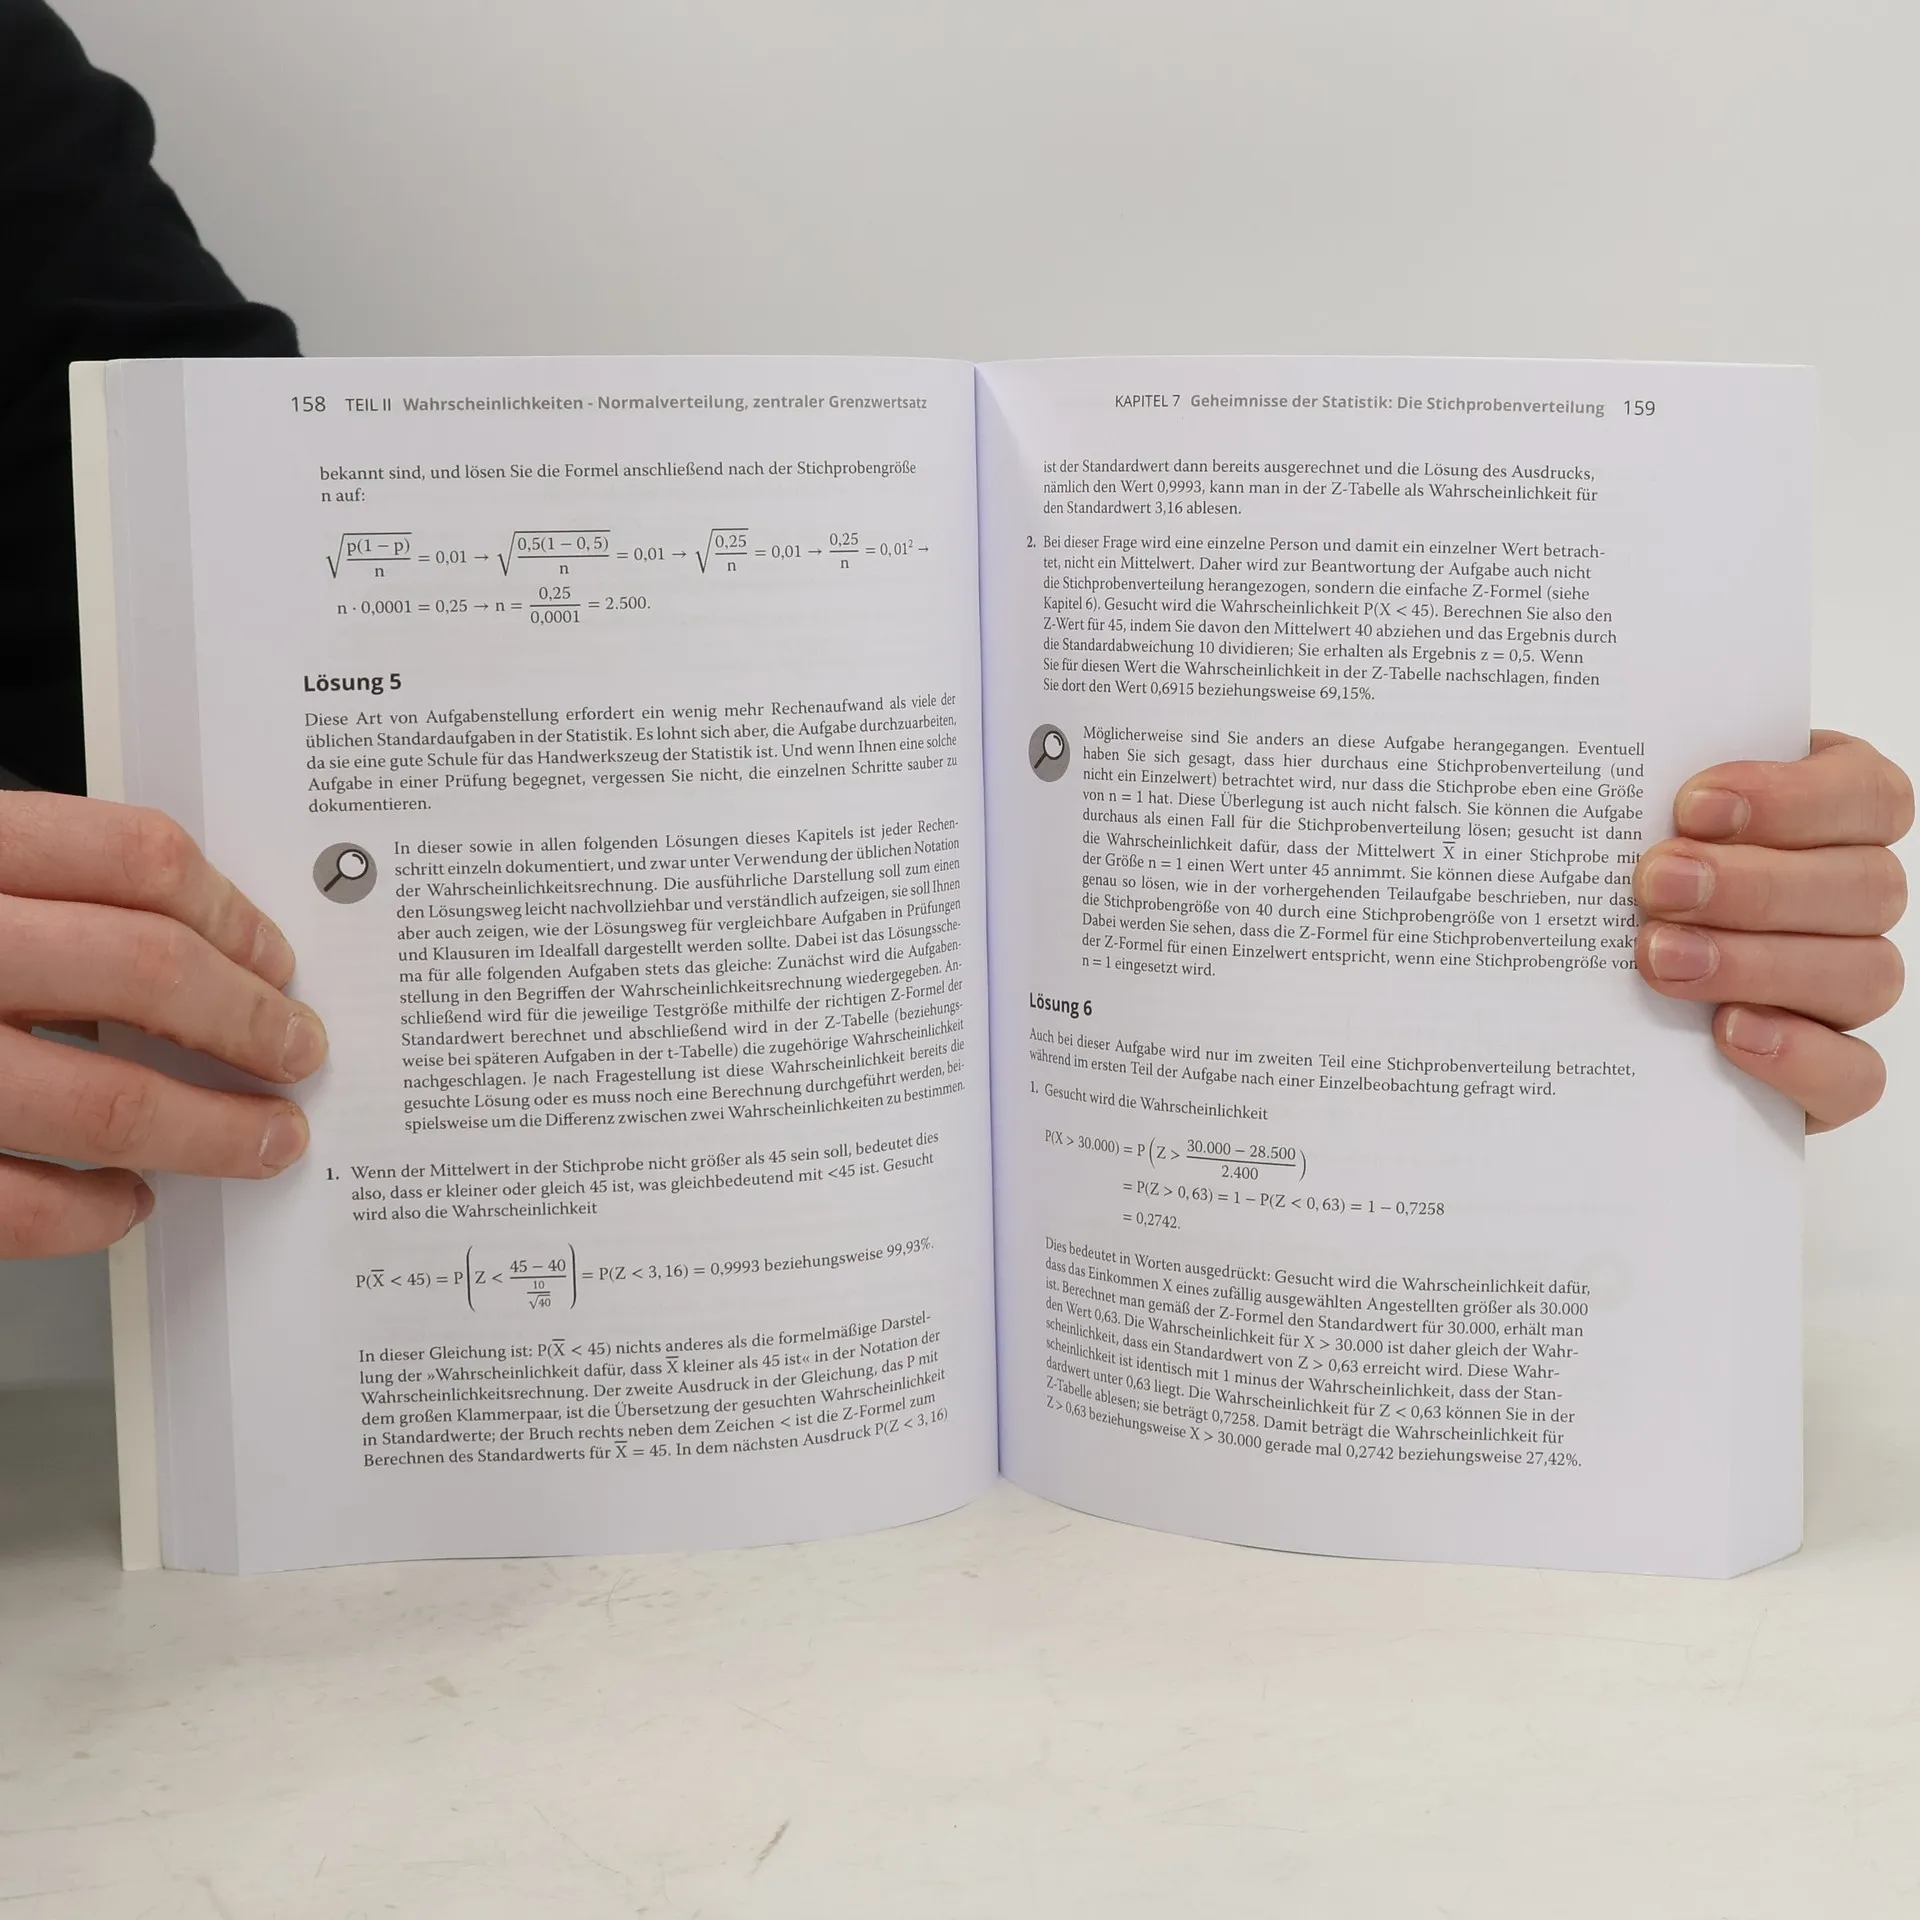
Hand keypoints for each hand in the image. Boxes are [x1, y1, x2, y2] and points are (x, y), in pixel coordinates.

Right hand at [0, 793, 326, 1256]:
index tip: (278, 962)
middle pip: (147, 972)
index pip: (136, 858)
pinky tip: (126, 1202)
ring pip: (104, 1103)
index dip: (234, 914)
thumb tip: (191, 944)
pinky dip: (94, 1214)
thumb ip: (27, 887)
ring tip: (260, 1141)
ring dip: (210, 1132)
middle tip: (300, 1056)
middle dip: (251, 1025)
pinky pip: (17, 1208)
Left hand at [1634, 732, 1909, 1131]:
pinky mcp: (1830, 1070)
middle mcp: (1856, 899)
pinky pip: (1854, 1074)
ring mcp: (1848, 986)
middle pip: (1866, 888)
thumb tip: (1595, 764)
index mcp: (1832, 813)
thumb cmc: (1618, 870)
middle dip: (1754, 884)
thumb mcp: (1629, 814)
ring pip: (1863, 974)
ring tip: (1657, 956)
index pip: (1868, 795)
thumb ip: (1640, 788)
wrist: (1575, 983)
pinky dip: (1799, 1054)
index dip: (1795, 798)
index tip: (1692, 805)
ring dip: (1758, 964)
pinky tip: (1728, 1031)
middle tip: (1656, 883)